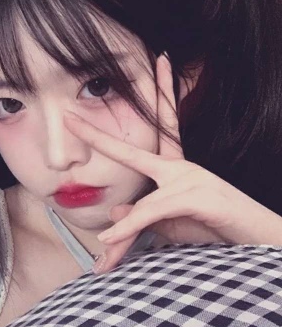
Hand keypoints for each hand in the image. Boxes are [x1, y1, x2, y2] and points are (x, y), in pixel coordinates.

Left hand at [64, 55, 281, 273]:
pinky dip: (132, 227)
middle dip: (99, 135)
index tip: (152, 65)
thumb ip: (142, 215)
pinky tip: (109, 241)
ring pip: (144, 201)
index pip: (157, 126)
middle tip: (67, 117)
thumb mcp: (170, 222)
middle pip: (134, 149)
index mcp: (174, 167)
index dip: (154, 95)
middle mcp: (180, 166)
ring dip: (124, 232)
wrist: (259, 239)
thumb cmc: (214, 227)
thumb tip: (113, 210)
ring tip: (103, 260)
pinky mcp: (197, 197)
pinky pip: (155, 211)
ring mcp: (189, 179)